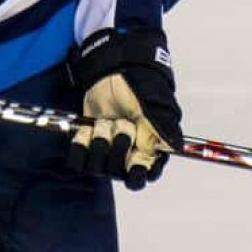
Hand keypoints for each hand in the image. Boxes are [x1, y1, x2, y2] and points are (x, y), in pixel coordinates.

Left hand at [66, 28, 182, 189]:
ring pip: (96, 166)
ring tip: (106, 121)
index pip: (140, 179)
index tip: (134, 158)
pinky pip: (77, 158)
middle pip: (116, 172)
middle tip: (123, 124)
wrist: (117, 72)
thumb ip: (162, 129)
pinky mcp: (86, 143)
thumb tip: (175, 147)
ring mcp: (105, 151)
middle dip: (118, 146)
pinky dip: (80, 144)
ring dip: (100, 140)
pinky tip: (87, 128)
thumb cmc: (141, 89)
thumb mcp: (155, 108)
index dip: (135, 174)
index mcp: (147, 153)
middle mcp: (125, 156)